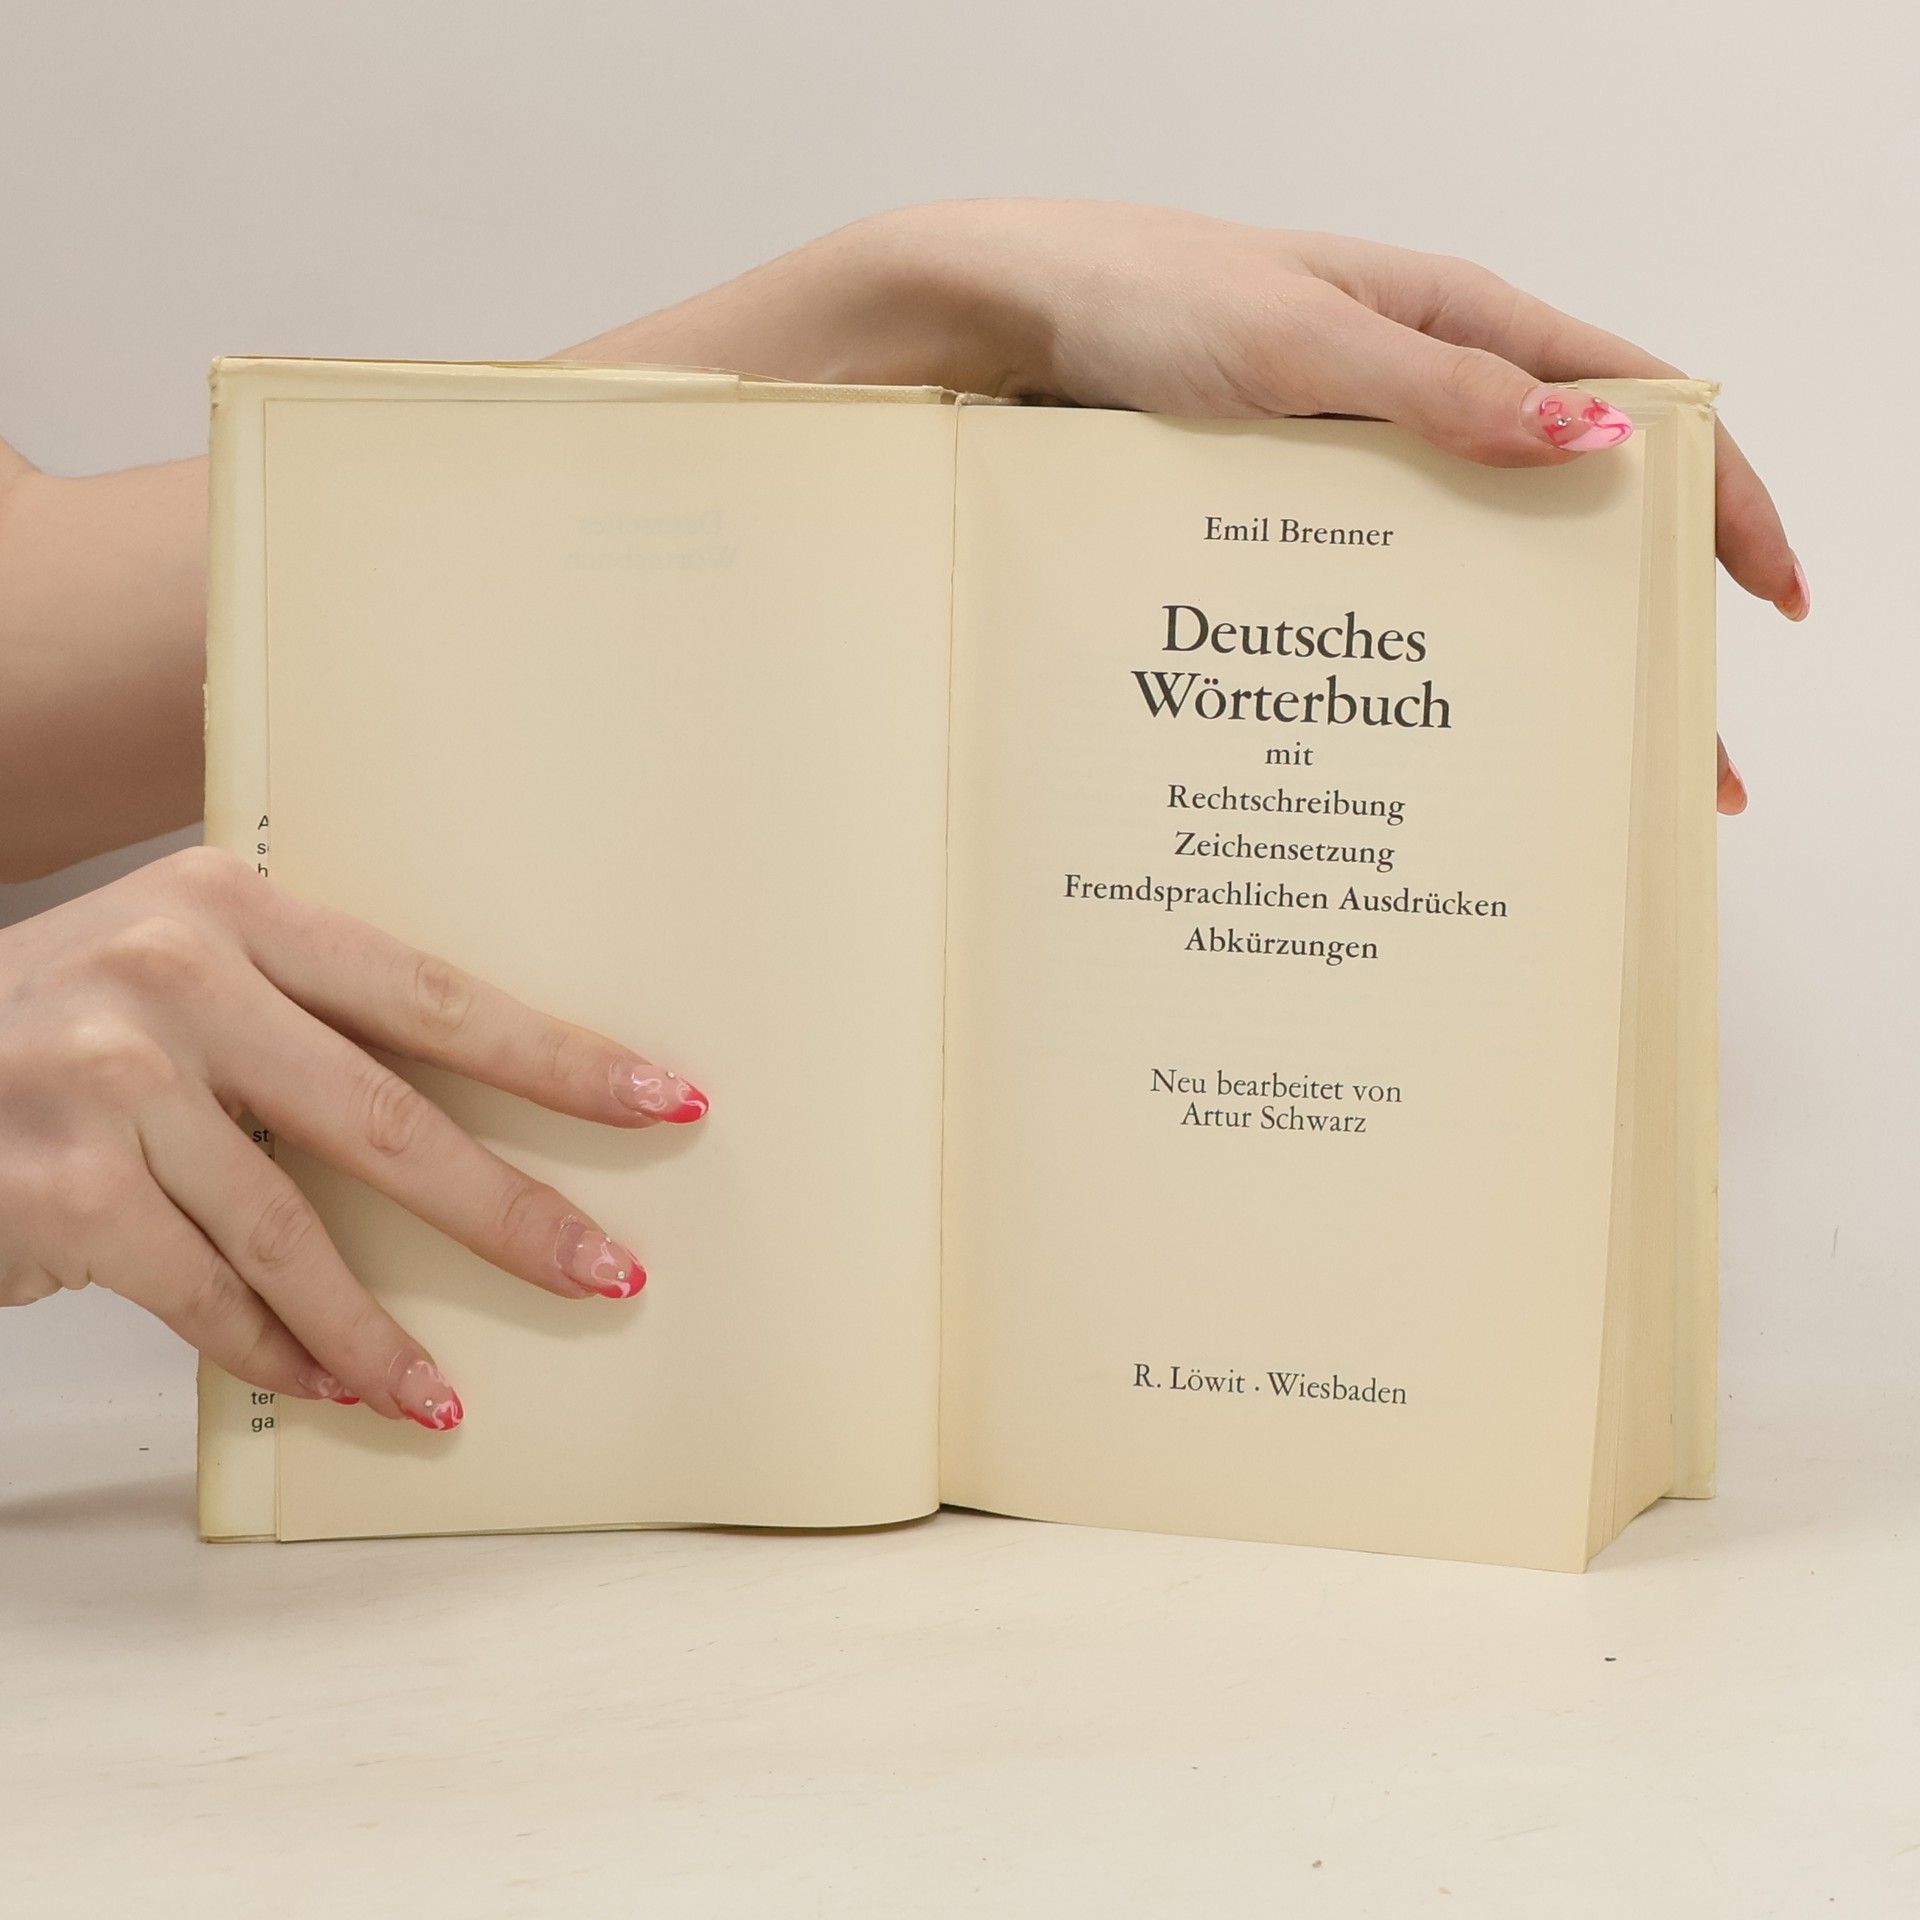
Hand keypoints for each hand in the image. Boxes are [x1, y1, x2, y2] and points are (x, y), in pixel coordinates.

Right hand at [0, 848, 706, 1428]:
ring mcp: (110, 1081)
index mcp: (234, 907)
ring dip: (382, 1332)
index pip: (436, 994)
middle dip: (511, 1214)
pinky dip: (276, 1350)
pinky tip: (329, 1383)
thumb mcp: (174, 974)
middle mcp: (175, 976)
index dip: (561, 1059)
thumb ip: (302, 1019)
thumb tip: (471, 1125)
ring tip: (449, 1397)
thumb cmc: (55, 1029)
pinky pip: (205, 1296)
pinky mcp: (63, 1189)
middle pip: (392, 1118)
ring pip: (296, 1232)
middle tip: (608, 1274)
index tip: (666, 1101)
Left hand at [605, 201, 1789, 814]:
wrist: (984, 321)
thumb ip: (1442, 393)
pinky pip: (1367, 581)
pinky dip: (1408, 650)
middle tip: (1673, 755)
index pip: (1638, 399)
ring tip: (1556, 771)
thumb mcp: (1295, 344)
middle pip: (1565, 504)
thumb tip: (1599, 438)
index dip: (1722, 498)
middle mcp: (1411, 388)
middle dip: (1629, 623)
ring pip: (1469, 560)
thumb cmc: (1129, 296)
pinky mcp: (1267, 510)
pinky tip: (1413, 729)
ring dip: (1521, 656)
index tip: (1769, 604)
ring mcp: (1339, 457)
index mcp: (1451, 319)